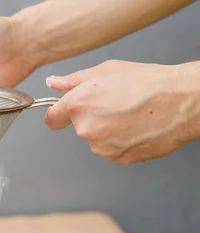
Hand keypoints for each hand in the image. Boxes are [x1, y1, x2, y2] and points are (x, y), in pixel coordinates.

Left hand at [45, 60, 198, 163]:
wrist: (182, 102)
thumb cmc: (149, 83)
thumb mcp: (106, 71)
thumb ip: (73, 81)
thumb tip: (53, 84)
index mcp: (79, 105)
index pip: (53, 119)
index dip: (60, 114)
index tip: (67, 113)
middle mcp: (86, 129)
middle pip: (78, 128)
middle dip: (91, 117)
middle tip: (115, 104)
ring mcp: (102, 147)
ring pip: (96, 139)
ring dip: (107, 130)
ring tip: (130, 114)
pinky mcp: (118, 158)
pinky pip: (112, 149)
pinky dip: (121, 141)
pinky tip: (136, 127)